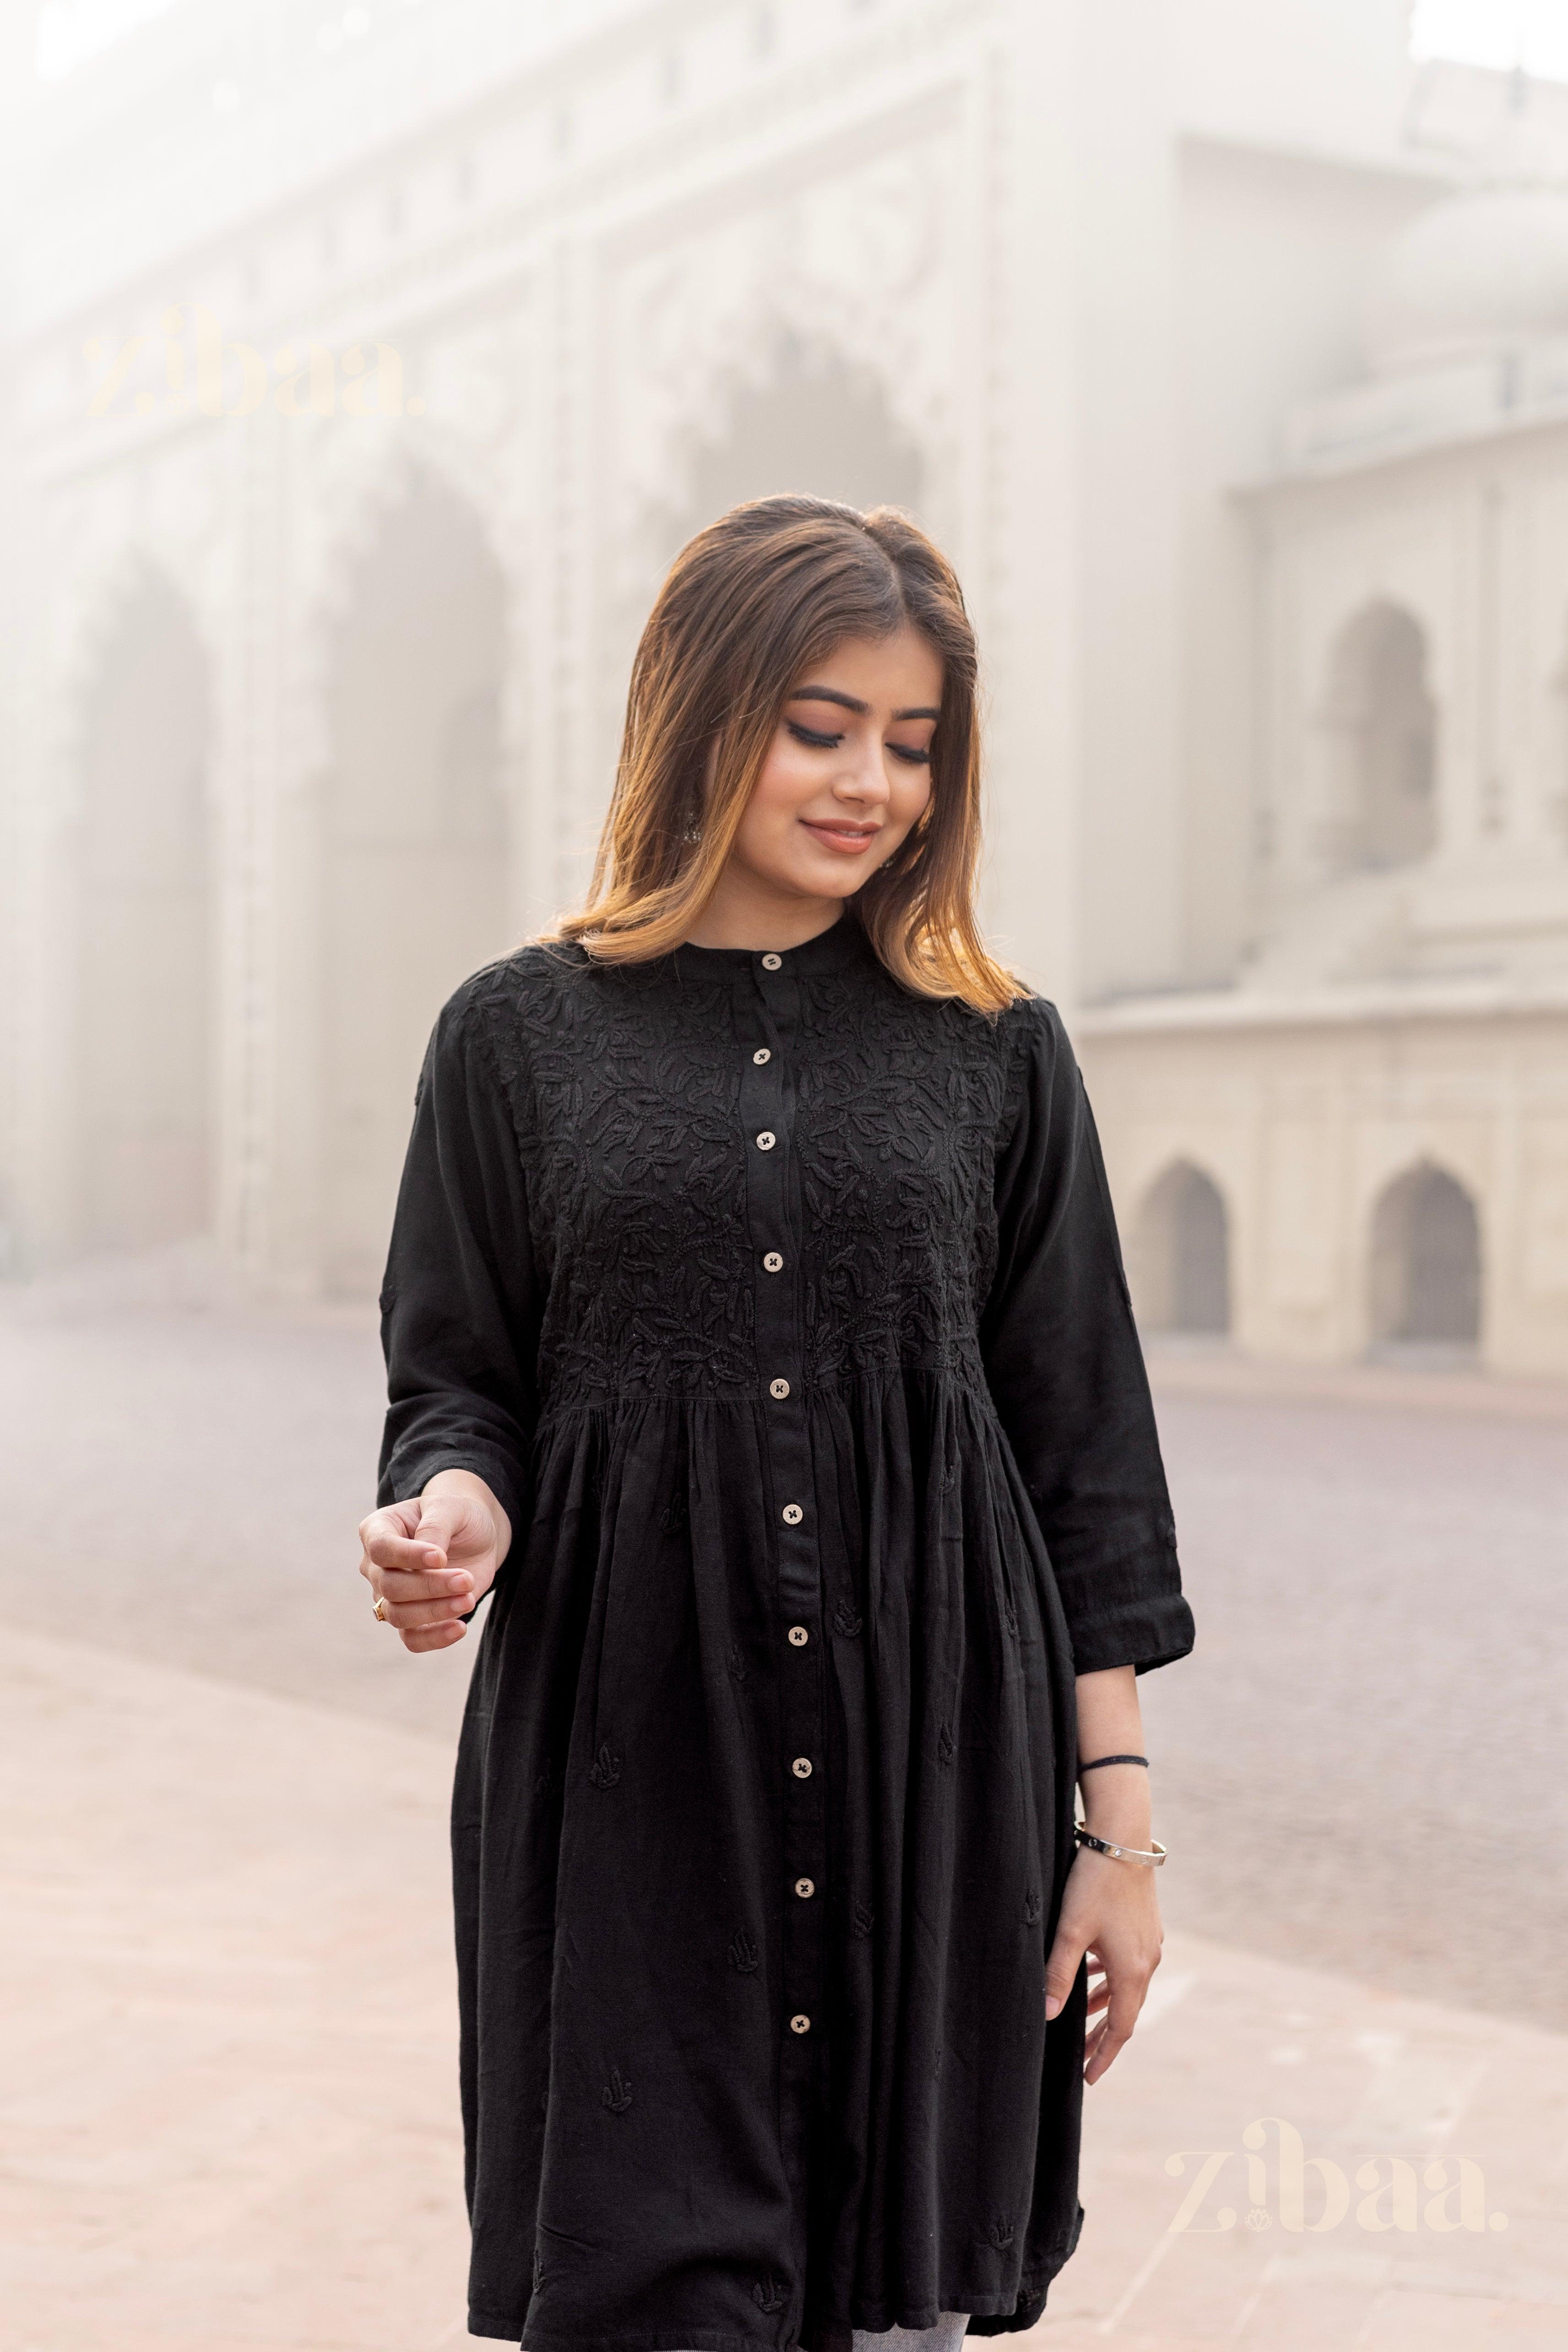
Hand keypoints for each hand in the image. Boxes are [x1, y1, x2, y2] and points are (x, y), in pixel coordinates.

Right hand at [357, 1475, 504, 1652]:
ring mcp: (390, 1596)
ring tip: (469, 1599)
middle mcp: (376, 1566)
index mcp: (377, 1530)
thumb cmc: (456, 1515)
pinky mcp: (412, 1618)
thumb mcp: (450, 1507)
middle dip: (430, 1586)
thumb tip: (430, 1558)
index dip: (408, 1557)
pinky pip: (412, 1639)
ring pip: (398, 1616)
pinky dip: (434, 1638)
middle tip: (467, 1580)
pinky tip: (460, 1627)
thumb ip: (435, 1527)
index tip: (440, 1557)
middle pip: (389, 1586)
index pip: (381, 1549)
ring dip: (435, 1611)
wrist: (475, 1535)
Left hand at [1043, 1842, 1163, 2084]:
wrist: (1122, 1837)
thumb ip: (1059, 1975)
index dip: (1103, 2055)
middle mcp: (1147, 1960)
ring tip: (1080, 2019)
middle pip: (1125, 2011)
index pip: (1121, 2029)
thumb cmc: (1094, 1883)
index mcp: (1132, 1970)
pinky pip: (1126, 1964)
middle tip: (1079, 2057)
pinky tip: (1091, 1974)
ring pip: (1125, 1986)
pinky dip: (1109, 1978)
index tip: (1089, 2078)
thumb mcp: (1071, 1931)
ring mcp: (1148, 1941)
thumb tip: (1048, 2016)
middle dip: (1101, 2035)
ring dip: (1104, 2005)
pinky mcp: (1143, 1924)